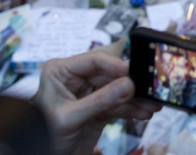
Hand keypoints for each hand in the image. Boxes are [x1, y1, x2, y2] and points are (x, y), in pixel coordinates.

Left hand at [33, 47, 158, 154]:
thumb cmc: (44, 135)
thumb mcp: (70, 118)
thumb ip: (99, 101)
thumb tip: (127, 85)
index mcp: (62, 71)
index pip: (94, 60)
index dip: (116, 65)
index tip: (134, 73)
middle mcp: (76, 77)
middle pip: (111, 74)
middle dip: (130, 84)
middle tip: (149, 88)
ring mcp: (89, 92)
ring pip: (118, 90)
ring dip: (135, 99)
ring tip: (152, 105)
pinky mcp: (99, 106)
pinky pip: (119, 104)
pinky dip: (132, 109)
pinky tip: (144, 112)